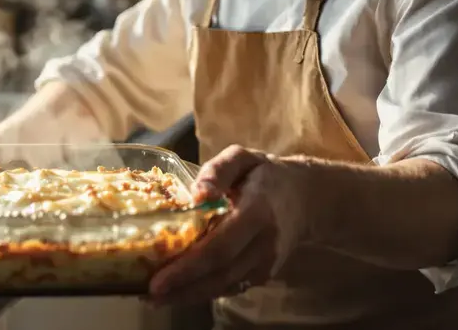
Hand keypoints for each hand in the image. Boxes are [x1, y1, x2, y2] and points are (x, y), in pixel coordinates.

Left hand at [147, 145, 308, 304]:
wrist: (308, 197)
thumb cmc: (265, 174)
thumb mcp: (242, 158)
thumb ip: (217, 170)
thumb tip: (196, 195)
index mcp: (257, 212)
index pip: (220, 248)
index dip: (188, 268)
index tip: (158, 280)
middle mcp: (264, 244)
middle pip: (220, 273)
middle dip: (182, 288)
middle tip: (149, 295)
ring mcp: (266, 263)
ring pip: (225, 285)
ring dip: (189, 295)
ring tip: (155, 298)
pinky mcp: (265, 273)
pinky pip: (231, 286)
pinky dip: (204, 292)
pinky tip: (179, 292)